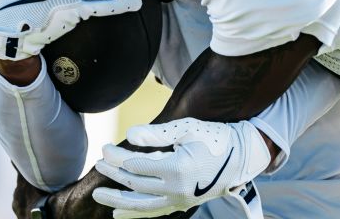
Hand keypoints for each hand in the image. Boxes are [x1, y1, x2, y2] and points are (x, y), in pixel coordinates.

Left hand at [92, 119, 271, 218]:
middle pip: (135, 184)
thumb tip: (129, 135)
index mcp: (177, 168)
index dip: (117, 157)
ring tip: (98, 195)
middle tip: (98, 163)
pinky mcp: (181, 204)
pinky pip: (153, 212)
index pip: (136, 166)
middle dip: (113, 174)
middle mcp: (177, 189)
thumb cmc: (215, 137)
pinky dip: (135, 212)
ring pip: (141, 204)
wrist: (241, 157)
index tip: (105, 147)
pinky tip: (118, 212)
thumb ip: (157, 134)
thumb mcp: (187, 128)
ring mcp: (179, 200)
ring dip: (117, 199)